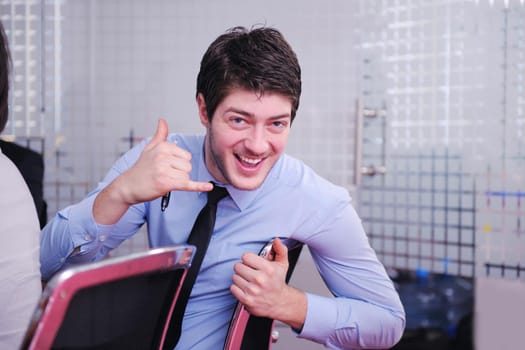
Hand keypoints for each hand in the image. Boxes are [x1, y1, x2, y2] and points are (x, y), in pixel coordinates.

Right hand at [93, 119, 212, 224]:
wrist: (127, 186)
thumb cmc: (140, 169)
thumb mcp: (149, 149)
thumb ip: (159, 135)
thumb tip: (162, 121)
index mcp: (163, 146)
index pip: (186, 156)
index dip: (179, 164)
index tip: (166, 166)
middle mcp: (163, 156)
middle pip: (188, 166)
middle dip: (179, 173)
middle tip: (164, 175)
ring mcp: (164, 169)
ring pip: (186, 176)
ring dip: (177, 181)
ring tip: (163, 180)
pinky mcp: (165, 183)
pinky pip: (187, 184)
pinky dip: (198, 186)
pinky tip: (208, 187)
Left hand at [230, 238, 306, 328]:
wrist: (280, 302)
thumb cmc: (278, 282)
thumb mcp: (282, 264)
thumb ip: (280, 250)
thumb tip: (276, 240)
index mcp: (268, 269)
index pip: (246, 257)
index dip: (248, 259)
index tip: (252, 263)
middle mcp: (260, 279)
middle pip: (238, 266)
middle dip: (243, 268)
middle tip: (249, 272)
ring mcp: (253, 290)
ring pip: (234, 277)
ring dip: (240, 278)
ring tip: (248, 281)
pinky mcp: (247, 300)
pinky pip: (233, 288)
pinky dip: (237, 288)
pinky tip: (245, 288)